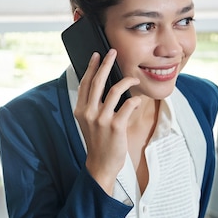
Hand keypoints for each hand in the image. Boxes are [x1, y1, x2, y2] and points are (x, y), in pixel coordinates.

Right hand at [73, 50, 140, 194]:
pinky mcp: (116, 126)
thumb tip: (101, 85)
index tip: (97, 55)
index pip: (85, 83)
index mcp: (80, 110)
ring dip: (127, 81)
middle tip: (112, 52)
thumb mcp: (88, 122)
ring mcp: (102, 119)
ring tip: (133, 79)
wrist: (101, 164)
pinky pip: (128, 105)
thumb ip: (91, 105)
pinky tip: (137, 100)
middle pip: (98, 81)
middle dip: (106, 64)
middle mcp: (89, 112)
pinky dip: (135, 100)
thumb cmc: (98, 141)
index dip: (91, 67)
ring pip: (115, 90)